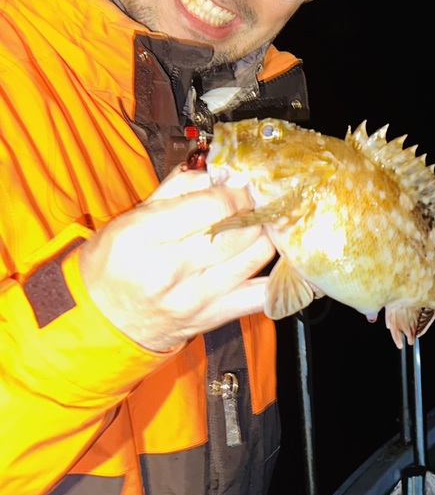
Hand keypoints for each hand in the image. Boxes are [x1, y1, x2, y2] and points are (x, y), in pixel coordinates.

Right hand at [78, 168, 276, 351]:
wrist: (102, 320)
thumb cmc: (113, 265)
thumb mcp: (130, 219)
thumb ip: (176, 190)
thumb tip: (218, 173)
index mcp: (143, 237)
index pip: (213, 206)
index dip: (236, 192)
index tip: (241, 188)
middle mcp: (169, 269)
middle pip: (240, 230)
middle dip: (253, 212)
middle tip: (251, 206)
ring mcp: (194, 298)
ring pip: (256, 257)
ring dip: (263, 237)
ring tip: (255, 230)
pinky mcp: (212, 318)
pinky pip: (261, 296)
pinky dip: (273, 277)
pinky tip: (264, 263)